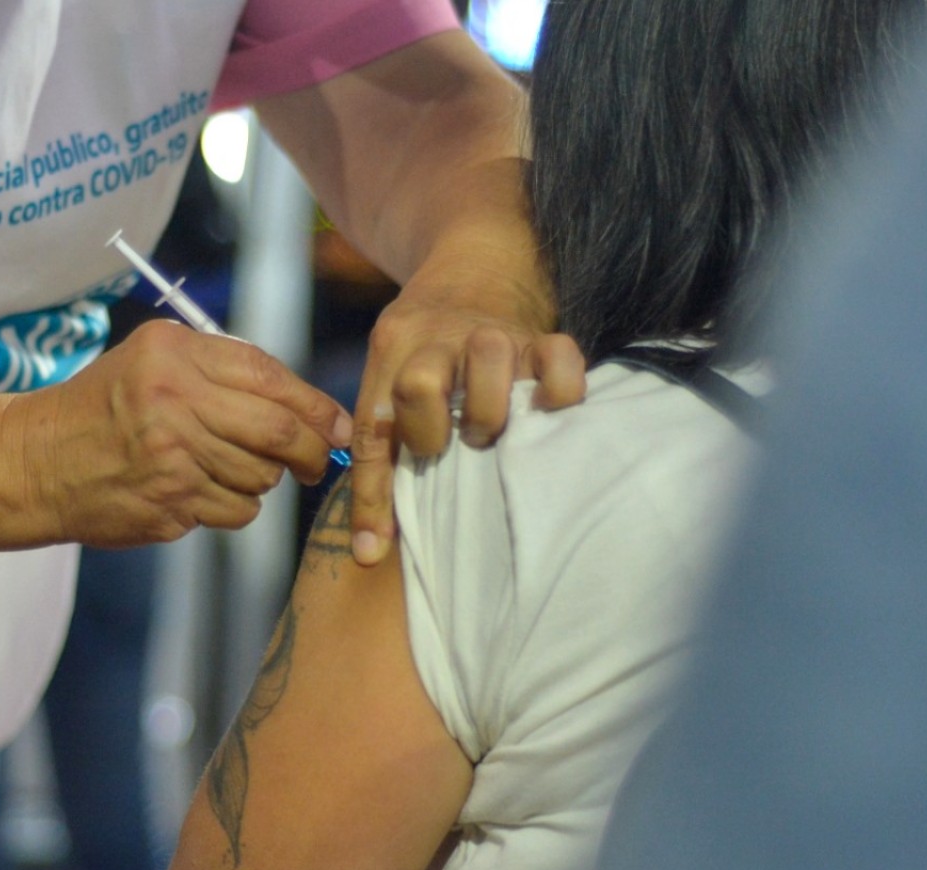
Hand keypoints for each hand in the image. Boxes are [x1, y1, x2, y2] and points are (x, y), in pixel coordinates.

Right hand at [11, 320, 352, 547]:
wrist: (37, 461)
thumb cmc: (106, 406)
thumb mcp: (154, 359)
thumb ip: (226, 370)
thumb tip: (313, 409)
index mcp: (174, 354)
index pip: (271, 377)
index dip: (317, 407)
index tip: (339, 426)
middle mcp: (173, 402)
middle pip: (280, 432)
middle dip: (312, 451)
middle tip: (317, 461)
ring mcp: (171, 459)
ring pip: (262, 478)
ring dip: (262, 479)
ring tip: (227, 467)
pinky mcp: (168, 505)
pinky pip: (235, 511)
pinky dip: (233, 506)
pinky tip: (200, 491)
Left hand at [347, 251, 586, 565]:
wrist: (476, 262)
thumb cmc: (425, 345)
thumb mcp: (388, 379)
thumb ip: (381, 454)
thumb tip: (367, 547)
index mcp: (391, 354)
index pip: (371, 432)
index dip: (370, 497)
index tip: (372, 550)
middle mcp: (438, 341)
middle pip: (418, 384)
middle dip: (431, 431)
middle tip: (450, 447)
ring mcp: (492, 335)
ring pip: (488, 360)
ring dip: (490, 408)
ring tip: (495, 433)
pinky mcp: (540, 336)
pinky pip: (559, 356)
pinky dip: (560, 387)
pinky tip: (552, 411)